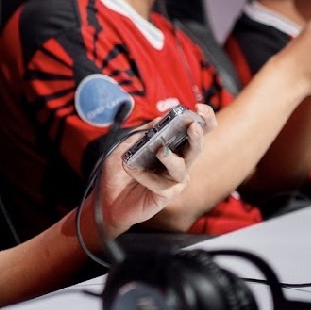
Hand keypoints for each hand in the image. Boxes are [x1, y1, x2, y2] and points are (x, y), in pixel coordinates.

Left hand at [95, 104, 213, 234]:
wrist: (107, 201)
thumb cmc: (119, 174)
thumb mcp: (125, 147)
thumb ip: (142, 134)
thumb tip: (159, 120)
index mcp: (172, 147)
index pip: (194, 132)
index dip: (203, 120)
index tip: (199, 108)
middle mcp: (177, 163)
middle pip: (196, 148)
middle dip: (198, 135)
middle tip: (193, 126)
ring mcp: (172, 181)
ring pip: (182, 167)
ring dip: (171, 157)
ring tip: (160, 150)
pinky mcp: (165, 196)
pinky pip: (162, 185)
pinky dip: (146, 176)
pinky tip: (133, 171)